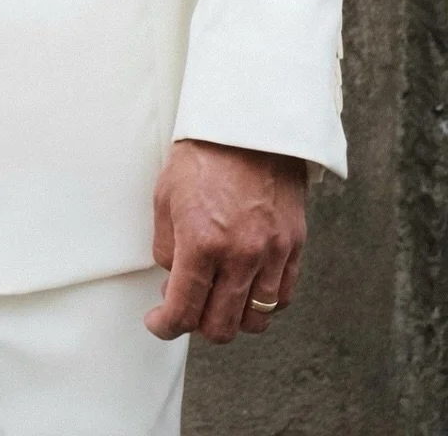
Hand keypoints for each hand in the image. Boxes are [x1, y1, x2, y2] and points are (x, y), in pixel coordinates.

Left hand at [145, 139, 306, 344]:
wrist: (248, 125)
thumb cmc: (203, 155)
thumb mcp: (165, 197)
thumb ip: (167, 247)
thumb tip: (173, 281)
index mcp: (201, 242)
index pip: (184, 310)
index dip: (165, 326)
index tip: (159, 322)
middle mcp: (240, 255)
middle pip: (221, 326)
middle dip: (196, 325)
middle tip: (185, 306)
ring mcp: (271, 254)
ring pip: (255, 320)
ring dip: (231, 317)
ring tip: (216, 296)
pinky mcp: (294, 247)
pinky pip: (281, 298)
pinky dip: (261, 303)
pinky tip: (244, 287)